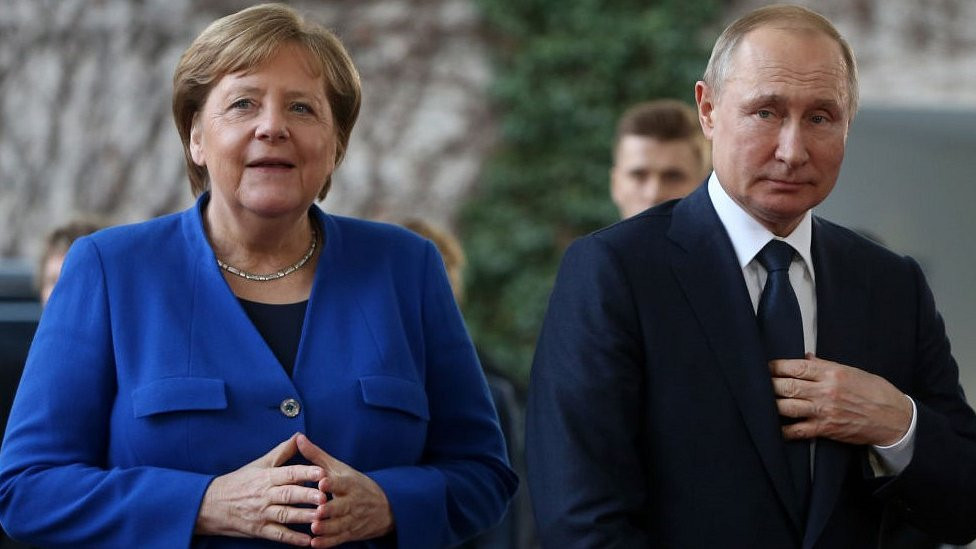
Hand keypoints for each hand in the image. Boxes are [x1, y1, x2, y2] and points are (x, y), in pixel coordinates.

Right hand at [195, 433, 326, 545]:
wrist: (211, 505)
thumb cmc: (239, 482)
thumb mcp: (259, 464)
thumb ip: (282, 451)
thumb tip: (299, 436)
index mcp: (266, 477)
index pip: (288, 473)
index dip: (305, 473)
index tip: (321, 472)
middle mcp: (265, 495)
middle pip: (288, 495)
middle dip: (307, 496)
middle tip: (324, 496)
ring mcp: (262, 513)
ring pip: (285, 515)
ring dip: (303, 517)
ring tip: (320, 516)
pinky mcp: (259, 530)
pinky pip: (278, 534)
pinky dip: (292, 539)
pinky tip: (307, 541)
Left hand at [294, 434, 394, 546]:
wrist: (385, 507)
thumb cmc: (355, 484)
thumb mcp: (339, 468)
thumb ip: (317, 456)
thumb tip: (299, 438)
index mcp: (350, 483)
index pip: (342, 483)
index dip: (332, 483)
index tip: (322, 483)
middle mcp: (353, 501)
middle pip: (342, 506)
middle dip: (331, 509)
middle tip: (318, 511)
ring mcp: (353, 518)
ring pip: (340, 524)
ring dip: (328, 527)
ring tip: (314, 528)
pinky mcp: (351, 533)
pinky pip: (339, 538)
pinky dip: (328, 542)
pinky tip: (315, 544)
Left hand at [770, 354, 912, 445]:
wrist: (895, 418)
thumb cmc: (875, 391)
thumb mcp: (852, 371)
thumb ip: (825, 365)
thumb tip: (805, 357)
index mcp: (832, 372)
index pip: (796, 366)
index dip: (776, 367)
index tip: (766, 367)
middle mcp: (825, 390)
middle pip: (786, 386)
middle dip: (768, 384)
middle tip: (758, 384)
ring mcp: (824, 411)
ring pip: (787, 407)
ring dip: (771, 405)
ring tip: (761, 402)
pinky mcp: (826, 429)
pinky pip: (798, 430)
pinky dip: (783, 430)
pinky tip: (774, 427)